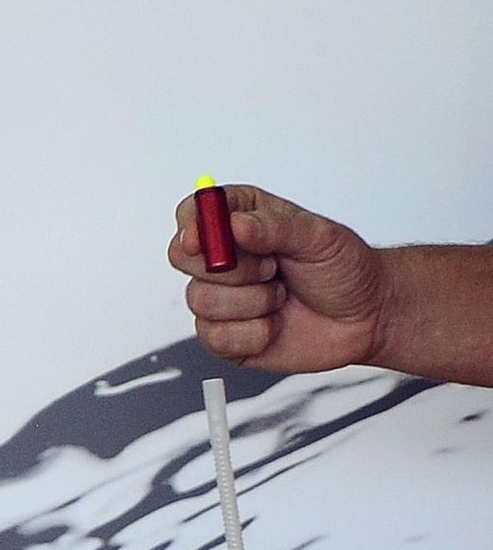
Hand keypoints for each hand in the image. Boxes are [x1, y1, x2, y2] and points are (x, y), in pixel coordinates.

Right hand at [167, 184, 385, 372]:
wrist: (367, 317)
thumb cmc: (344, 270)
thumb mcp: (318, 236)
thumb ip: (274, 226)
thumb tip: (236, 224)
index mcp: (239, 220)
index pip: (192, 213)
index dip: (191, 225)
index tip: (202, 240)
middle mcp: (223, 257)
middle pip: (182, 257)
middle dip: (232, 269)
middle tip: (271, 269)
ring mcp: (221, 297)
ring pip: (200, 300)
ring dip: (252, 303)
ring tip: (281, 297)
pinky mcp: (224, 336)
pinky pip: (215, 337)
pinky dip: (252, 334)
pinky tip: (275, 325)